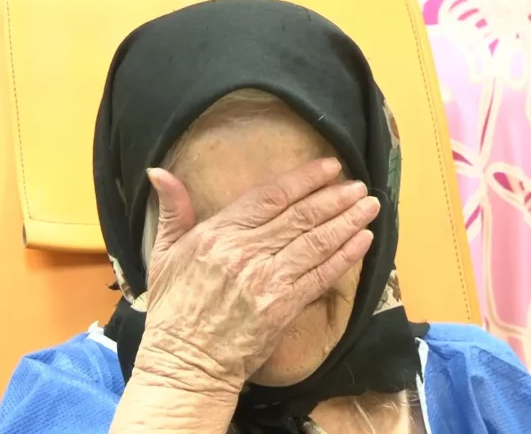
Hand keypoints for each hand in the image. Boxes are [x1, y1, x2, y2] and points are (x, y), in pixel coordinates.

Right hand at [135, 158, 379, 392]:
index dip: (304, 179)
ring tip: (370, 207)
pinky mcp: (283, 308)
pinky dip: (345, 257)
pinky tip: (363, 241)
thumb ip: (172, 211)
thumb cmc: (174, 308)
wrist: (186, 363)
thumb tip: (159, 171)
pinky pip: (320, 277)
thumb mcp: (162, 254)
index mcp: (217, 235)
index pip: (270, 198)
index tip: (331, 167)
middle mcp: (245, 253)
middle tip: (360, 185)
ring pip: (315, 243)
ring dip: (347, 222)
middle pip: (300, 217)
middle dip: (335, 199)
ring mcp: (267, 281)